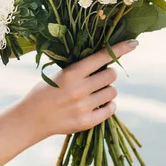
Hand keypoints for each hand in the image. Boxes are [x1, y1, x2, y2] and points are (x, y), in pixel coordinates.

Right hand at [19, 40, 138, 138]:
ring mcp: (83, 107)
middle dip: (108, 74)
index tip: (134, 43)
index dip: (120, 49)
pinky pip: (110, 110)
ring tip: (95, 93)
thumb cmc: (45, 91)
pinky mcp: (86, 122)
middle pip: (111, 75)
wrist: (31, 119)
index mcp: (71, 73)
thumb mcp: (59, 74)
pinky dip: (108, 106)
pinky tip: (100, 104)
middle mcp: (79, 89)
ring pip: (112, 92)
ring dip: (108, 90)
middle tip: (99, 78)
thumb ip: (80, 69)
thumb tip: (106, 62)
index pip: (102, 57)